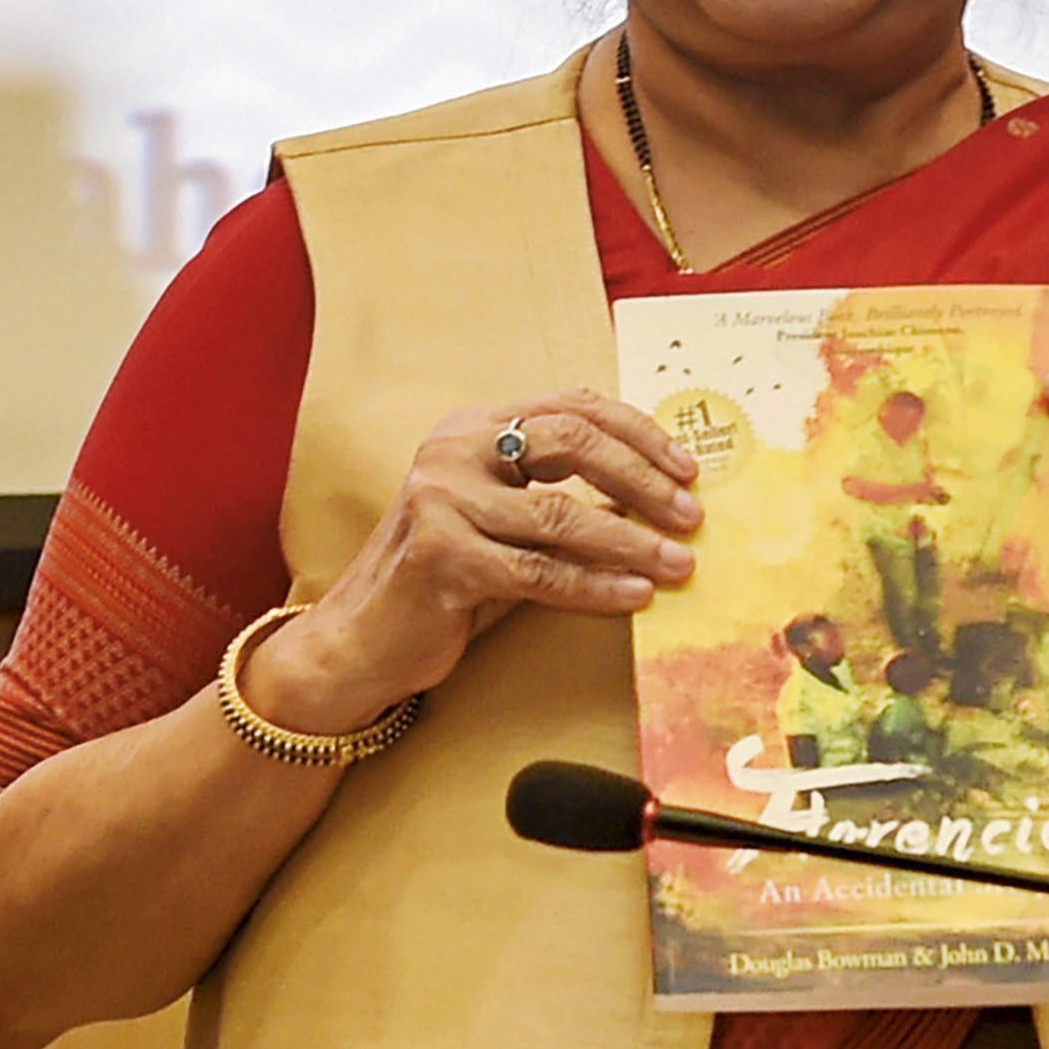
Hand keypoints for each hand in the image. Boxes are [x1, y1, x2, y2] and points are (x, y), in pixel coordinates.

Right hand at [248, 392, 702, 737]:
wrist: (357, 641)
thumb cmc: (446, 577)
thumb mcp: (506, 520)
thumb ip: (565, 495)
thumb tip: (659, 493)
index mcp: (473, 427)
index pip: (573, 407)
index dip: (638, 433)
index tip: (687, 467)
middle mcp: (453, 452)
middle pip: (573, 443)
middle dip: (643, 478)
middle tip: (690, 514)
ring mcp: (441, 503)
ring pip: (562, 516)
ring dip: (632, 541)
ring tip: (678, 563)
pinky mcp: (441, 560)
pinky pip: (540, 572)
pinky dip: (595, 586)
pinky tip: (634, 595)